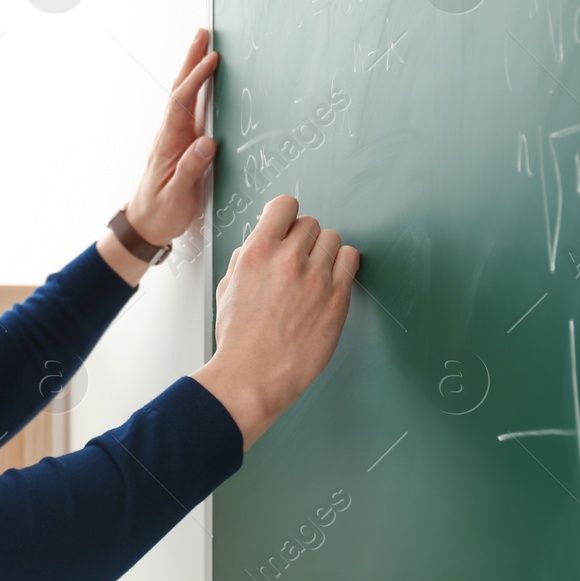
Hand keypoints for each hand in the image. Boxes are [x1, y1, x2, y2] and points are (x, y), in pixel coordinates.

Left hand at [125, 28, 219, 246]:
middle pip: (180, 90)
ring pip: (185, 97)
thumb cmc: (162, 211)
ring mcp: (175, 137)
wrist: (145, 224)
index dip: (197, 80)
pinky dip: (198, 89)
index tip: (212, 59)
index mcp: (169, 143)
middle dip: (191, 61)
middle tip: (203, 34)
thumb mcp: (177, 195)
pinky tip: (204, 81)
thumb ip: (191, 169)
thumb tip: (207, 142)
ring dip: (194, 70)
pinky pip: (190, 109)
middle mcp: (171, 134)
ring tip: (205, 46)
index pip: (182, 103)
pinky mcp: (181, 143)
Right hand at [193, 195, 359, 450]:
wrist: (253, 374)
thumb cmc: (238, 338)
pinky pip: (351, 259)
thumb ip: (247, 258)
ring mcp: (316, 278)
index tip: (287, 226)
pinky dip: (343, 264)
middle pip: (311, 223)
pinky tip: (331, 279)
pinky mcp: (337, 298)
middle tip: (298, 259)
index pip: (284, 206)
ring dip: (324, 251)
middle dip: (303, 239)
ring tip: (315, 272)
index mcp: (257, 252)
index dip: (286, 215)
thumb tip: (262, 244)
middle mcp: (288, 259)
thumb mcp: (228, 287)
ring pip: (333, 239)